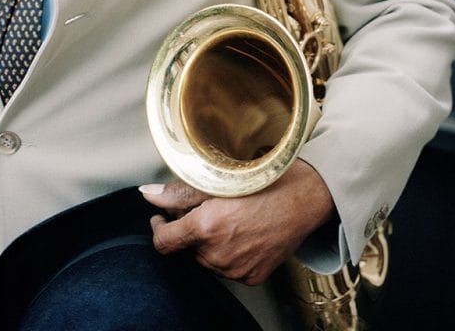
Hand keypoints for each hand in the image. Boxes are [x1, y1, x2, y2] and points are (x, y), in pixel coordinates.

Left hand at [139, 160, 334, 285]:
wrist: (307, 197)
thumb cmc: (266, 180)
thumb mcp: (219, 178)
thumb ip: (179, 192)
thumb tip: (147, 194)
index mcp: (207, 228)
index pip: (164, 242)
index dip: (158, 228)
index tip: (162, 217)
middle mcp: (219, 255)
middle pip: (187, 247)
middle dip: (189, 228)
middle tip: (207, 205)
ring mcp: (237, 270)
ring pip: (207, 258)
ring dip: (209, 241)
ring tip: (230, 216)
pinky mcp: (253, 277)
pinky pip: (228, 268)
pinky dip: (229, 251)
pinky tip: (243, 230)